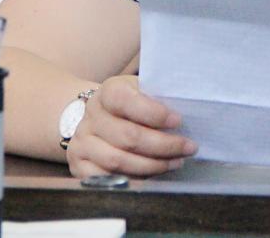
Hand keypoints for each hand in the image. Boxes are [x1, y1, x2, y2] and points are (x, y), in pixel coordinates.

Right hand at [66, 75, 197, 177]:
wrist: (100, 118)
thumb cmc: (133, 104)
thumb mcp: (144, 91)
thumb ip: (160, 97)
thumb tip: (190, 108)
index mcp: (108, 91)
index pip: (127, 101)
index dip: (154, 113)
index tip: (179, 121)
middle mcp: (91, 116)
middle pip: (128, 136)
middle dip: (163, 145)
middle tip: (188, 147)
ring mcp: (81, 142)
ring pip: (118, 160)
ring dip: (152, 165)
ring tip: (176, 162)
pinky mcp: (79, 166)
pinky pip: (106, 179)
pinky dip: (133, 179)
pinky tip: (153, 175)